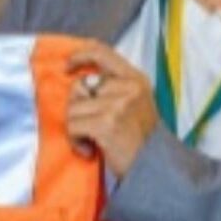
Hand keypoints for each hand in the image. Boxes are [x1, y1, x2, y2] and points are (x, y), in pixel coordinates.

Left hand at [66, 43, 159, 176]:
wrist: (153, 168)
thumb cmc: (138, 140)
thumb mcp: (134, 104)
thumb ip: (112, 88)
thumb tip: (78, 80)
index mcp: (136, 79)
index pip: (102, 52)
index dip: (80, 55)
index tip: (67, 66)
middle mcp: (129, 87)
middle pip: (80, 87)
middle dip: (77, 109)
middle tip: (91, 128)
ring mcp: (118, 104)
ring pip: (72, 109)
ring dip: (77, 129)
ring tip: (94, 141)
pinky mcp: (106, 123)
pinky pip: (73, 126)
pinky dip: (76, 141)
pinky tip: (90, 150)